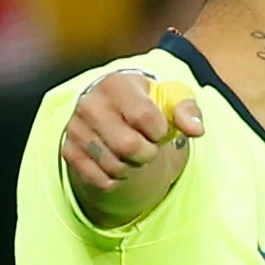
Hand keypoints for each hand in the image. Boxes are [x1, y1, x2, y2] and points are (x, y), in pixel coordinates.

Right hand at [61, 71, 203, 191]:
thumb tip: (195, 130)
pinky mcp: (69, 151)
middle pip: (128, 146)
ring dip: (133, 166)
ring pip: (115, 166)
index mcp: (116, 84)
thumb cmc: (151, 105)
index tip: (159, 128)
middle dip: (148, 152)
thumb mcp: (173, 100)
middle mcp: (89, 103)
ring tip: (133, 151)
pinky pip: (101, 180)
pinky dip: (118, 179)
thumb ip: (188, 111)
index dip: (159, 130)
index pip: (143, 117)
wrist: (118, 112)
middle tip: (148, 145)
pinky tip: (119, 161)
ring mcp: (75, 128)